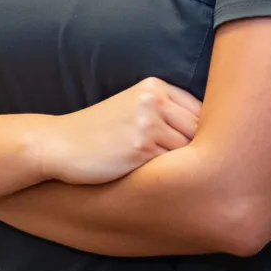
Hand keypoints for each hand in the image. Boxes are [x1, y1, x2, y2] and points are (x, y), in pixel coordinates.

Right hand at [36, 77, 203, 185]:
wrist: (58, 145)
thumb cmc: (99, 133)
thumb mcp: (133, 108)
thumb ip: (166, 112)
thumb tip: (212, 134)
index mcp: (154, 87)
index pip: (201, 108)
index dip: (208, 132)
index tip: (207, 150)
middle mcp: (153, 100)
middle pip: (200, 127)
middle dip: (204, 149)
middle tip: (204, 171)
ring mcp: (148, 123)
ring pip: (190, 148)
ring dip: (188, 165)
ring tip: (183, 180)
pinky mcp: (140, 148)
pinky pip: (173, 165)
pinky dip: (173, 176)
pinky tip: (165, 183)